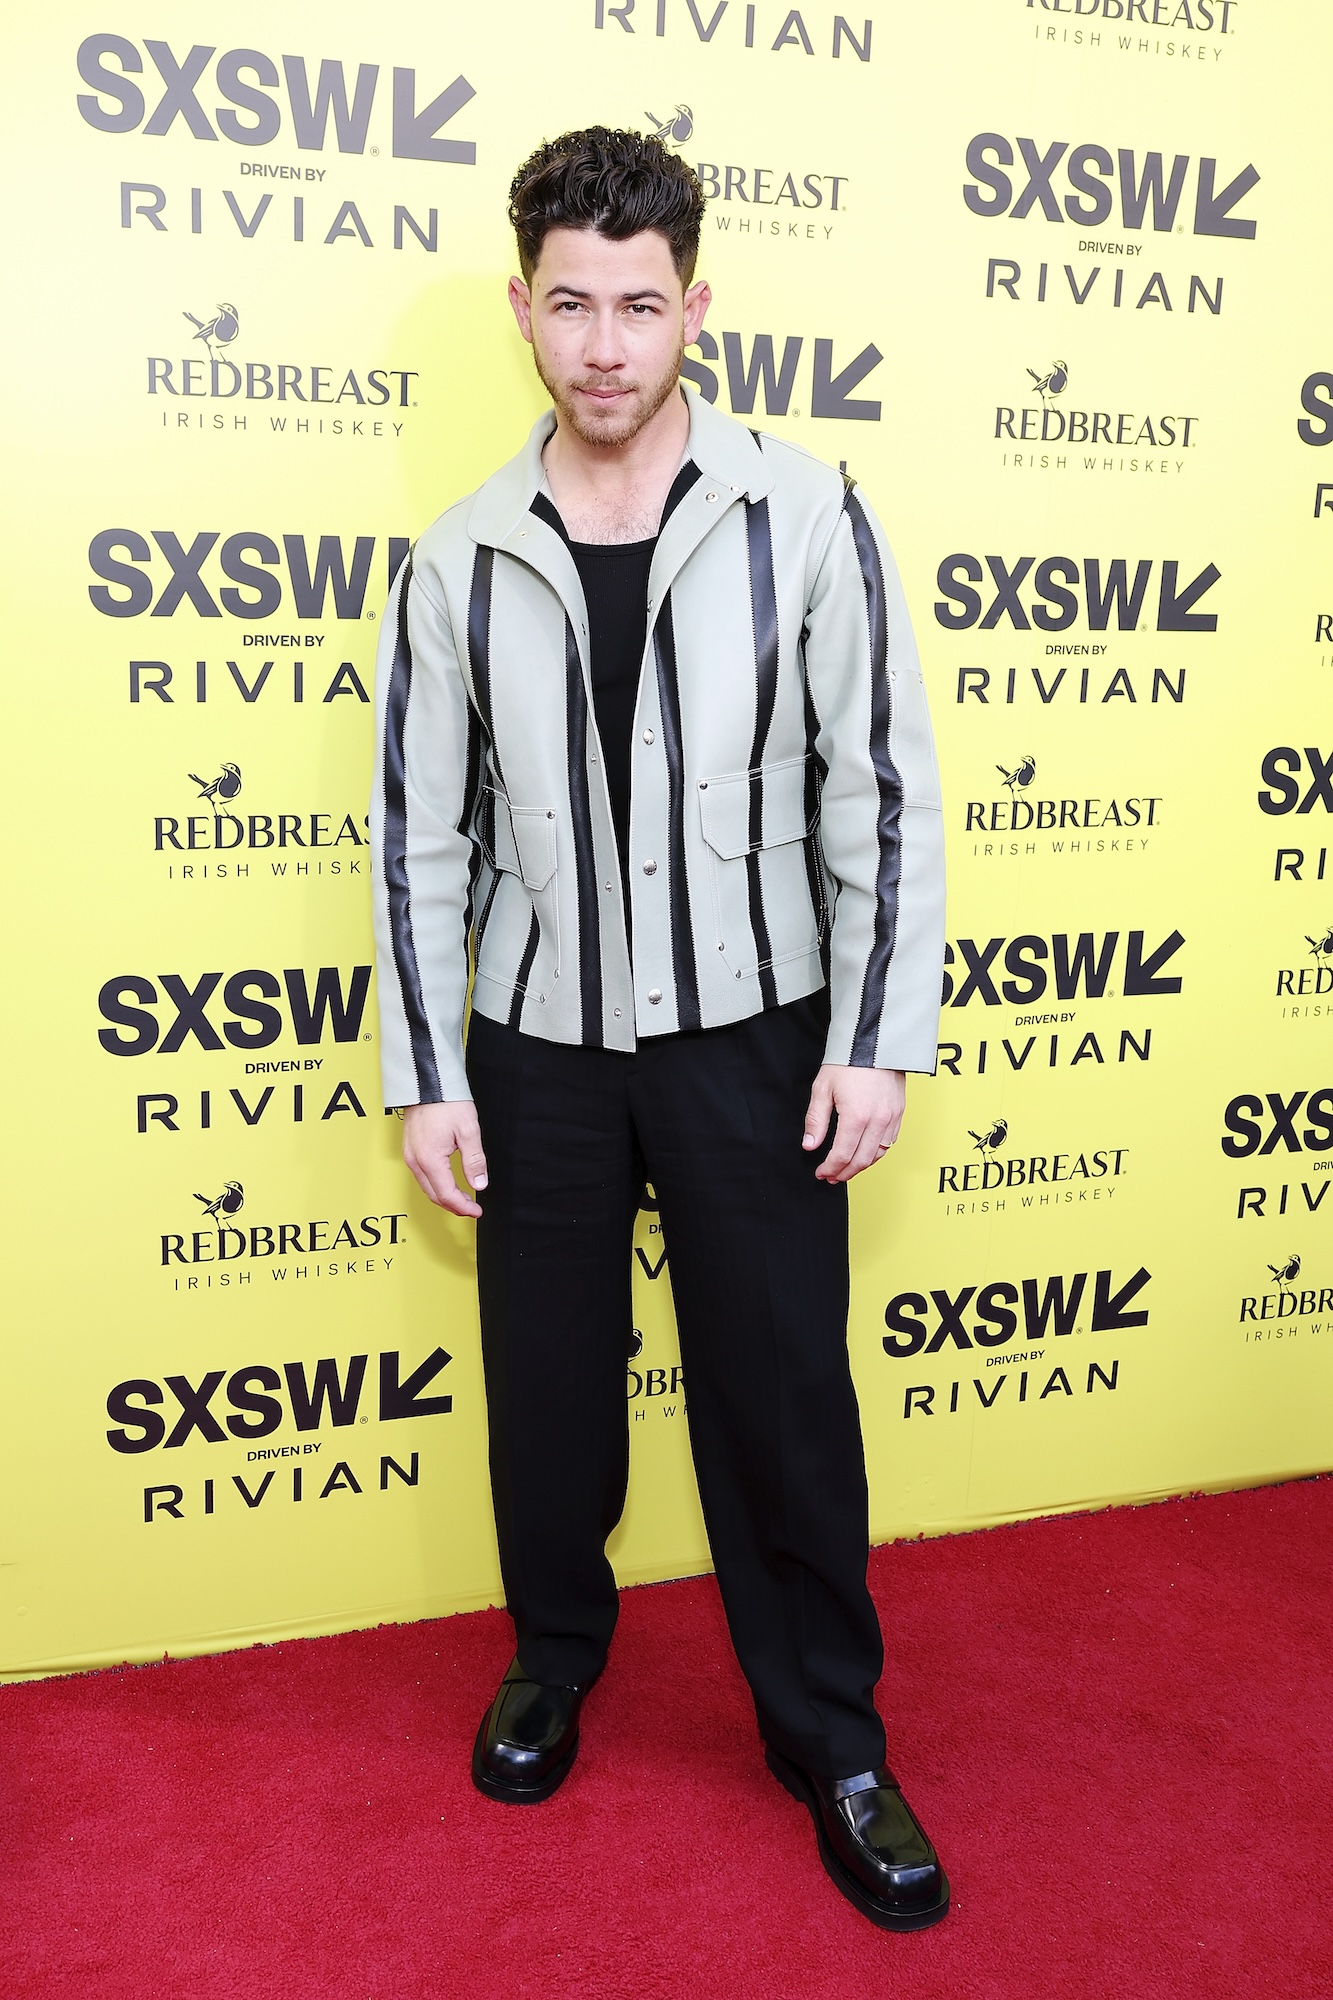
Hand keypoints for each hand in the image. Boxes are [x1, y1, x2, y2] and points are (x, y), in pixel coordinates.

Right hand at [401, 1100, 488, 1219]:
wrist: (427, 1082)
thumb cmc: (446, 1101)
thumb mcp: (468, 1131)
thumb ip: (474, 1161)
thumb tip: (479, 1184)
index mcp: (430, 1160)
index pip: (447, 1195)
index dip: (463, 1207)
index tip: (477, 1211)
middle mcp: (416, 1161)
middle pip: (434, 1195)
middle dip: (454, 1206)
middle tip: (472, 1208)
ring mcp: (409, 1156)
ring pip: (427, 1187)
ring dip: (444, 1196)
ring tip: (463, 1198)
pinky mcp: (409, 1150)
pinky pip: (421, 1176)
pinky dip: (436, 1185)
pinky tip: (448, 1182)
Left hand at [802, 1065, 905, 1183]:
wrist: (875, 1041)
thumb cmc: (848, 1061)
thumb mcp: (823, 1089)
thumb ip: (816, 1121)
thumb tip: (810, 1145)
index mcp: (856, 1116)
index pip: (842, 1155)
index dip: (830, 1168)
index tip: (821, 1173)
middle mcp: (877, 1120)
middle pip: (862, 1160)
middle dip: (845, 1173)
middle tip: (832, 1177)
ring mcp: (891, 1117)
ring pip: (878, 1154)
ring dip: (861, 1166)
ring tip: (846, 1169)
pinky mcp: (899, 1112)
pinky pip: (889, 1142)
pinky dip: (876, 1152)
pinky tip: (864, 1153)